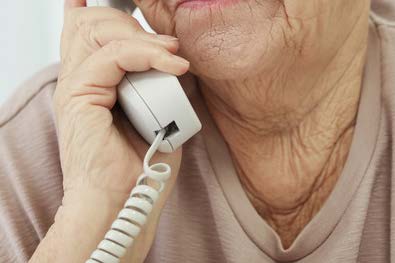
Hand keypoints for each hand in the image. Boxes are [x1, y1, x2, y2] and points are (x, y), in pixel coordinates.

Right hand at [32, 1, 189, 261]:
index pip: (87, 30)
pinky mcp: (80, 97)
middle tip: (170, 45)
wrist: (127, 203)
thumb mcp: (160, 115)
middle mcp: (79, 80)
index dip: (100, 11)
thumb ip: (159, 86)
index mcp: (92, 83)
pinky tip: (174, 66)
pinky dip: (147, 55)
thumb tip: (179, 63)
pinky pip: (112, 56)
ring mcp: (76, 87)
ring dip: (146, 38)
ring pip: (101, 32)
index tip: (124, 5)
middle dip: (133, 24)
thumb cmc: (143, 168)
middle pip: (93, 23)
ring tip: (176, 57)